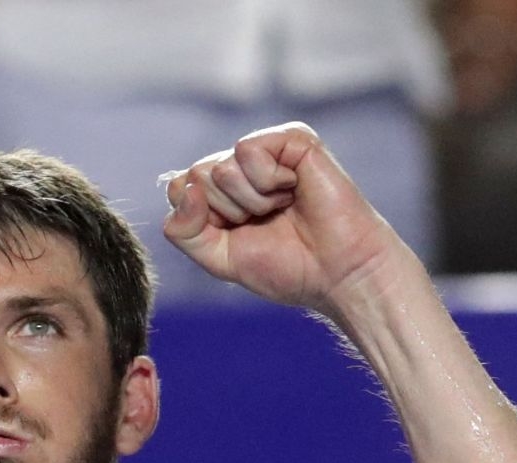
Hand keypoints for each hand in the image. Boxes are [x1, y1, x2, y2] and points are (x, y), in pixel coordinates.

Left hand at [161, 123, 408, 314]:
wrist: (338, 271)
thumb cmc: (287, 266)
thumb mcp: (219, 257)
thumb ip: (184, 230)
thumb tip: (183, 187)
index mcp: (222, 192)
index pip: (178, 188)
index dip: (203, 219)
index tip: (239, 234)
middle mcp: (241, 166)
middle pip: (196, 176)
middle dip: (229, 211)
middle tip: (268, 221)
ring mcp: (267, 150)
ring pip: (220, 166)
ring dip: (252, 200)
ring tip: (284, 207)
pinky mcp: (291, 138)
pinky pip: (248, 149)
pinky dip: (268, 181)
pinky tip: (294, 189)